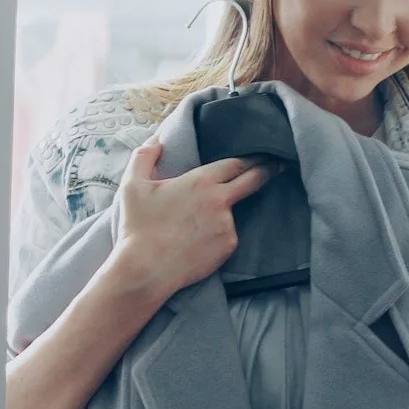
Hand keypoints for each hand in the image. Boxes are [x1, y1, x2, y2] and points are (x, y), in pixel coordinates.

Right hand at [105, 140, 273, 300]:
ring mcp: (227, 225)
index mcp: (201, 181)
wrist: (146, 269)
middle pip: (253, 180)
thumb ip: (145, 155)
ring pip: (233, 212)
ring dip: (225, 212)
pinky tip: (198, 241)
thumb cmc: (139, 226)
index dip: (252, 157)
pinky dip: (217, 234)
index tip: (265, 154)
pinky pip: (226, 235)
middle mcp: (220, 201)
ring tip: (203, 221)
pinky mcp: (228, 246)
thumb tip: (157, 139)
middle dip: (267, 170)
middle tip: (276, 166)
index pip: (236, 163)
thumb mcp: (133, 185)